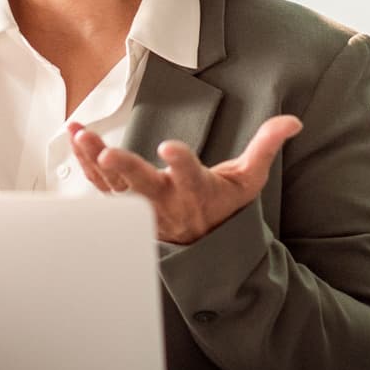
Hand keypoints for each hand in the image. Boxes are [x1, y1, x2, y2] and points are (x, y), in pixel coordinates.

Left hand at [69, 115, 302, 244]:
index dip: (181, 163)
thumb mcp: (249, 180)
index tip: (168, 147)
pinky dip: (86, 164)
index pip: (191, 177)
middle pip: (144, 187)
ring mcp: (141, 206)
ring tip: (81, 135)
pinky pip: (100, 187)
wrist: (202, 248)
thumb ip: (266, 146)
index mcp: (198, 192)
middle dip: (125, 170)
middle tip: (108, 154)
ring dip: (95, 161)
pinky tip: (76, 138)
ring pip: (114, 186)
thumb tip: (293, 121)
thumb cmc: (224, 207)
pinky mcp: (124, 205)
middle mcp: (167, 202)